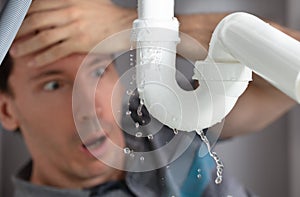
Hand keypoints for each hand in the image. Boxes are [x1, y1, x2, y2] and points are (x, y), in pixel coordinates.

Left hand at [10, 0, 136, 66]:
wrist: (127, 25)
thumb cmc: (109, 16)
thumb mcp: (87, 2)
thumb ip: (70, 4)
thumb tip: (54, 11)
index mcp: (69, 0)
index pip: (38, 6)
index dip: (25, 16)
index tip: (19, 25)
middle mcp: (69, 11)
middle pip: (36, 21)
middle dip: (21, 32)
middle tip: (14, 39)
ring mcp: (74, 27)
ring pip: (43, 36)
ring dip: (27, 45)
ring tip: (18, 52)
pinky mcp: (81, 42)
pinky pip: (56, 50)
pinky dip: (43, 57)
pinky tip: (35, 61)